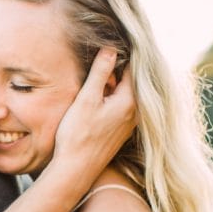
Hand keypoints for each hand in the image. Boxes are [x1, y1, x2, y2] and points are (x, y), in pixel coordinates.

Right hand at [51, 47, 136, 170]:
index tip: (110, 42)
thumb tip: (111, 48)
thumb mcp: (87, 99)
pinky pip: (121, 105)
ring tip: (95, 77)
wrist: (76, 169)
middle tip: (98, 58)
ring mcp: (130, 122)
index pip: (132, 67)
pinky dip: (112, 96)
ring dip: (112, 83)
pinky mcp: (121, 130)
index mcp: (130, 101)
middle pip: (130, 79)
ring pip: (125, 93)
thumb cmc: (78, 135)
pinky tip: (96, 97)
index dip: (121, 53)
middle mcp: (135, 112)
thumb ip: (101, 73)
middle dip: (116, 67)